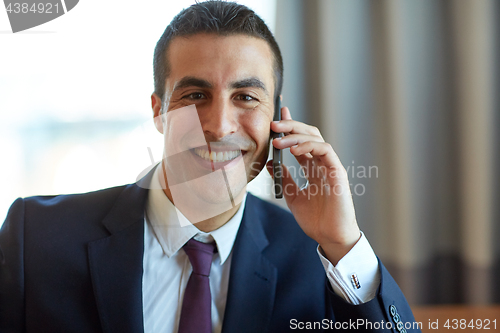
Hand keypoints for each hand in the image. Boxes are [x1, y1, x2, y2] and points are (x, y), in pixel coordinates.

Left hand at [267, 106, 360, 264]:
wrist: (330, 237)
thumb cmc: (315, 220)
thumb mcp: (292, 196)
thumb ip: (284, 178)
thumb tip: (270, 162)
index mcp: (313, 168)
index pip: (301, 141)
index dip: (290, 128)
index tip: (276, 118)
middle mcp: (322, 163)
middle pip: (308, 134)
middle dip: (291, 126)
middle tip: (273, 124)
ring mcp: (331, 166)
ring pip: (315, 138)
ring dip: (295, 135)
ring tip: (278, 140)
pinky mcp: (338, 172)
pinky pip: (325, 150)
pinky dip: (309, 146)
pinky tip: (294, 150)